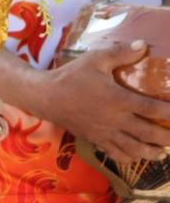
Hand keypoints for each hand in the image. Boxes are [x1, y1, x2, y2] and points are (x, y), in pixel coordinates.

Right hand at [36, 43, 169, 162]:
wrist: (45, 97)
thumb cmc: (71, 76)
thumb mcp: (95, 59)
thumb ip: (121, 53)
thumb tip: (144, 45)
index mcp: (119, 99)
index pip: (153, 109)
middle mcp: (115, 119)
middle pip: (148, 134)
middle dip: (166, 138)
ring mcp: (104, 132)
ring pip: (133, 149)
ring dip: (151, 152)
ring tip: (161, 153)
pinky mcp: (94, 139)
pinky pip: (114, 153)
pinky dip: (128, 158)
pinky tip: (135, 157)